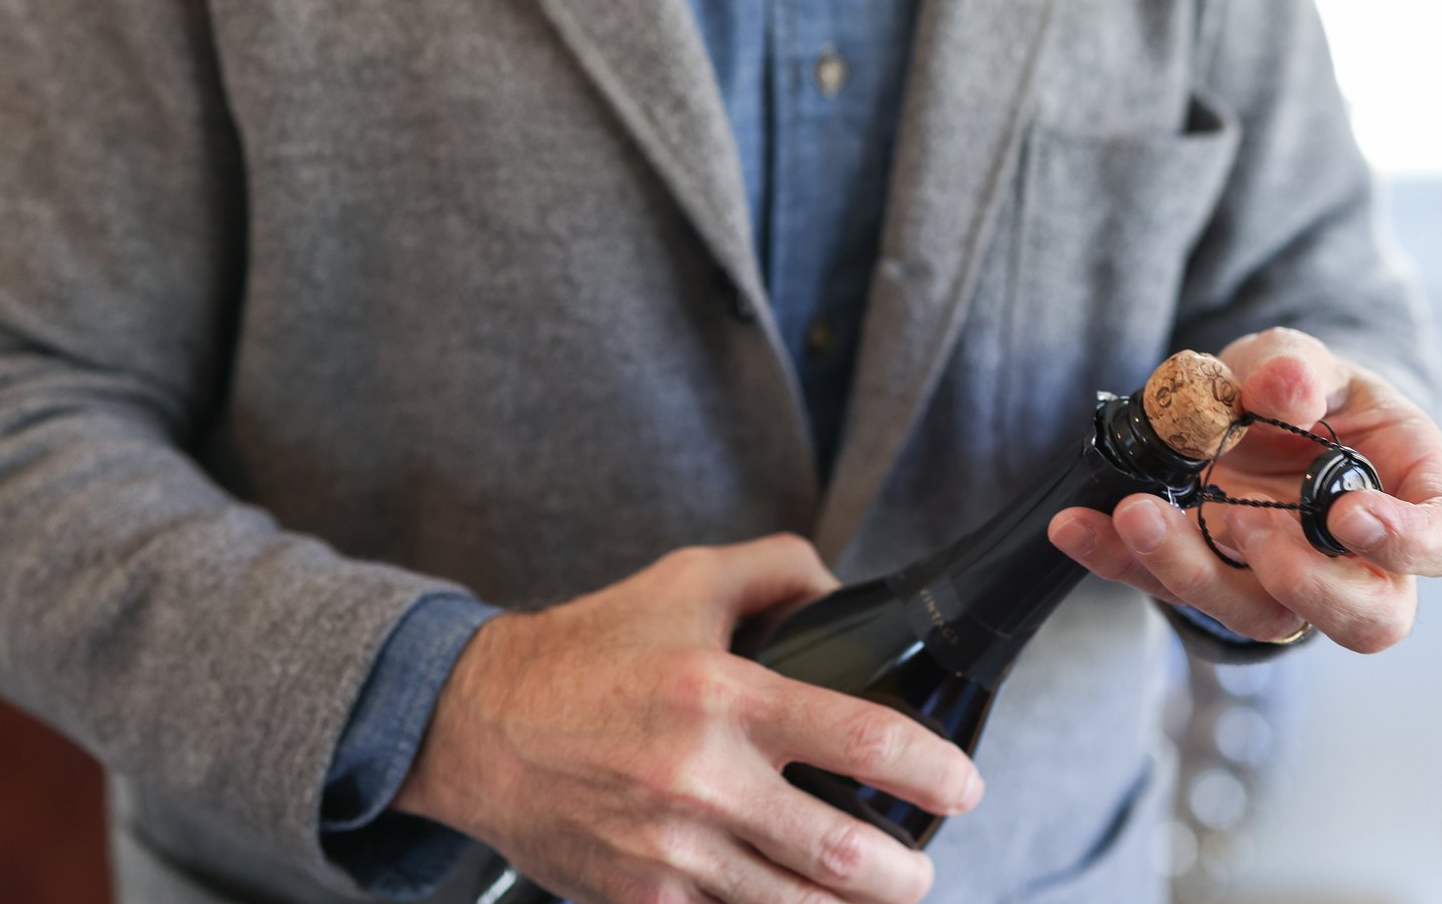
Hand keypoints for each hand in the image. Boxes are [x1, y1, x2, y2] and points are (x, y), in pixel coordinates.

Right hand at [395, 533, 983, 903]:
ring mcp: (670, 853)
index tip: (964, 786)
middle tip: (921, 864)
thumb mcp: (685, 582)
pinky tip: (795, 903)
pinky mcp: (642, 901)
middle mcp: (701, 780)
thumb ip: (777, 571)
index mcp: (721, 696)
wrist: (476, 726)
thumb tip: (845, 591)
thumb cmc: (586, 651)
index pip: (860, 737)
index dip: (932, 770)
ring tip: (874, 895)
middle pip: (841, 853)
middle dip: (903, 872)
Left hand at [1045, 328, 1441, 653]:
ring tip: (1142, 513)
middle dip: (1306, 587)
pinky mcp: (1209, 582)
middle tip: (1246, 526)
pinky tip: (1078, 526)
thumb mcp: (1299, 356)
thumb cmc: (1299, 388)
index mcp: (1407, 489)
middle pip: (1366, 618)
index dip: (1412, 543)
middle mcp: (1355, 557)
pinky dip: (1117, 560)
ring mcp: (1282, 581)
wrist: (1242, 407)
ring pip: (1260, 617)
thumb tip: (1284, 386)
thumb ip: (1296, 364)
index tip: (1349, 514)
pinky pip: (1167, 591)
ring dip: (1195, 573)